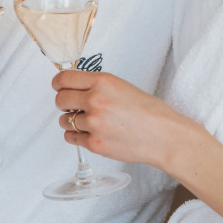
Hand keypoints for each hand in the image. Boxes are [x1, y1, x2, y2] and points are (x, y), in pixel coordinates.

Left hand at [53, 70, 199, 170]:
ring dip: (71, 121)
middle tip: (72, 106)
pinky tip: (90, 133)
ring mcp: (94, 124)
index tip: (58, 86)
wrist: (164, 136)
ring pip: (64, 121)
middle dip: (64, 103)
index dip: (58, 83)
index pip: (64, 78)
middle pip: (60, 99)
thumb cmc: (150, 112)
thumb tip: (76, 87)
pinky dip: (77, 136)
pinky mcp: (95, 144)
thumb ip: (97, 86)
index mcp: (103, 82)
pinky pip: (72, 138)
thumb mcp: (122, 87)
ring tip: (88, 122)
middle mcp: (96, 100)